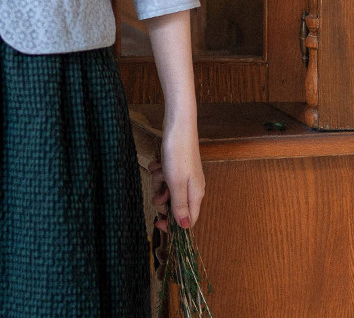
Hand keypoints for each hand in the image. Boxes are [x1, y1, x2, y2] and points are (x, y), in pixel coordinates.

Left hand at [148, 116, 204, 234]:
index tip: (157, 222)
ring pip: (166, 190)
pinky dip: (159, 171)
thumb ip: (180, 206)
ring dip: (158, 182)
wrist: (178, 125)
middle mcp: (192, 187)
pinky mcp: (176, 166)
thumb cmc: (178, 154)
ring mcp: (184, 176)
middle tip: (158, 189)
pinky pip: (164, 176)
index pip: (188, 220)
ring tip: (160, 171)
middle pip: (174, 205)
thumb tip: (185, 227)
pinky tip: (159, 163)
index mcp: (196, 194)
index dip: (172, 225)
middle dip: (162, 198)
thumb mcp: (176, 183)